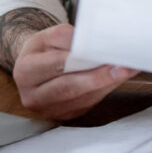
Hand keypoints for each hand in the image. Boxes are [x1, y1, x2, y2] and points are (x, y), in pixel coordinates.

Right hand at [12, 23, 138, 119]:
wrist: (32, 68)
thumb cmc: (42, 50)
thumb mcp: (46, 36)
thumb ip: (66, 38)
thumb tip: (91, 45)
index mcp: (25, 72)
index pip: (57, 65)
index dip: (82, 60)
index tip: (103, 55)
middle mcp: (34, 96)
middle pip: (71, 86)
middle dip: (99, 77)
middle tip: (123, 68)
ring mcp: (50, 110)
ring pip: (83, 97)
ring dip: (107, 84)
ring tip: (126, 70)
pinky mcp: (65, 116)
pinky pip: (88, 103)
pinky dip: (104, 90)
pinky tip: (116, 79)